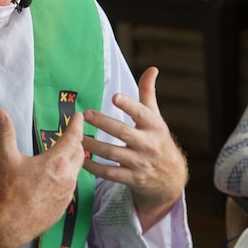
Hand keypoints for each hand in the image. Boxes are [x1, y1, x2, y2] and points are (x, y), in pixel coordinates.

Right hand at [0, 109, 84, 247]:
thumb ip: (5, 133)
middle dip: (76, 142)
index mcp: (56, 161)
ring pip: (76, 170)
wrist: (11, 225)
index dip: (76, 125)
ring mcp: (68, 192)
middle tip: (70, 136)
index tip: (78, 116)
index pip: (73, 137)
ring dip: (72, 160)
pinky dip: (67, 177)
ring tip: (63, 156)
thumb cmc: (9, 191)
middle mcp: (67, 175)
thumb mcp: (7, 159)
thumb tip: (0, 112)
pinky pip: (70, 186)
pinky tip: (56, 179)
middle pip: (79, 152)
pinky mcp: (65, 205)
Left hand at [82, 67, 187, 230]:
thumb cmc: (159, 142)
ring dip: (92, 145)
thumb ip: (149, 94)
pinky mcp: (132, 179)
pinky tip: (80, 158)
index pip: (142, 114)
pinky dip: (93, 166)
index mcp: (155, 127)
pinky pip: (109, 172)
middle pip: (123, 132)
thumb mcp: (157, 119)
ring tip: (76, 137)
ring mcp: (140, 163)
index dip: (129, 105)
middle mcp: (148, 145)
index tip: (115, 97)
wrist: (171, 179)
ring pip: (112, 153)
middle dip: (103, 123)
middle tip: (85, 114)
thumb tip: (152, 69)